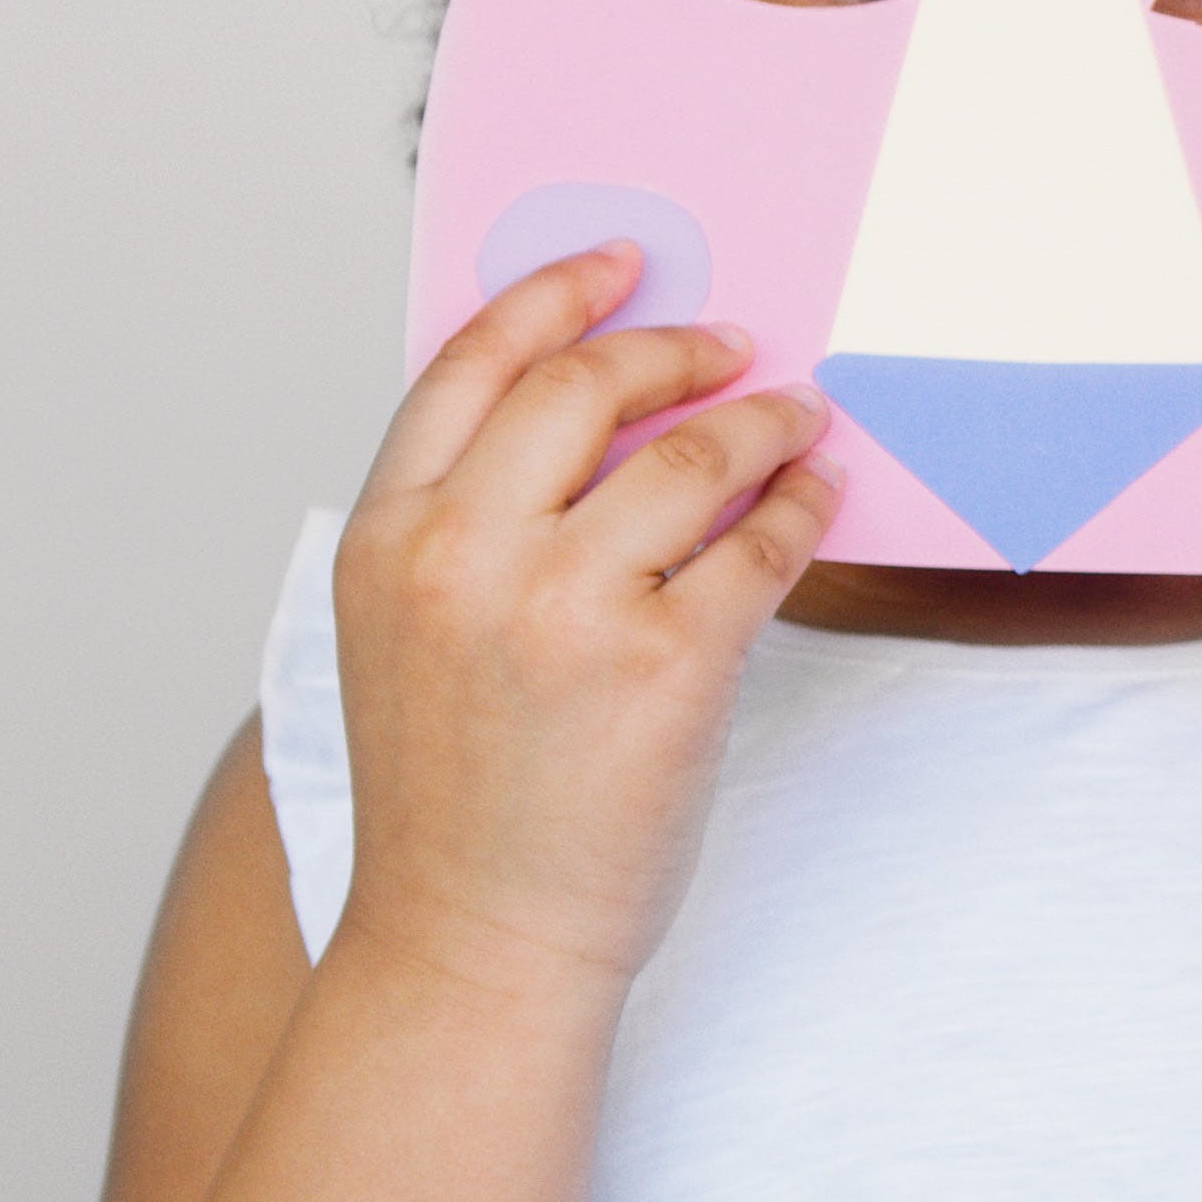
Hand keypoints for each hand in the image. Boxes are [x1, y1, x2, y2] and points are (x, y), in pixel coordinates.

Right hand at [328, 244, 839, 1000]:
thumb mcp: (406, 633)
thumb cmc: (451, 797)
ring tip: (797, 420)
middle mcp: (464, 557)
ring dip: (762, 422)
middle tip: (736, 345)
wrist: (473, 941)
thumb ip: (467, 519)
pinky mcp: (667, 666)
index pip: (470, 363)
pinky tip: (816, 499)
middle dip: (677, 346)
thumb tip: (593, 405)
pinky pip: (759, 546)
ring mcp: (566, 610)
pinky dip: (800, 506)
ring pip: (691, 455)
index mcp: (385, 538)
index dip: (556, 292)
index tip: (623, 261)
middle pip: (586, 385)